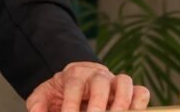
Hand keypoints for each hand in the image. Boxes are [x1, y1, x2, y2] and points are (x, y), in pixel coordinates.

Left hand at [26, 61, 151, 111]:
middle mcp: (96, 75)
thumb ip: (38, 103)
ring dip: (122, 102)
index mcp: (74, 75)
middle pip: (100, 83)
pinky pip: (141, 91)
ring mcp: (115, 82)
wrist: (79, 79)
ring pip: (124, 83)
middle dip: (98, 104)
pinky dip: (140, 102)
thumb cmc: (62, 92)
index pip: (74, 86)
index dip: (71, 104)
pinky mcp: (130, 90)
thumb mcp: (45, 95)